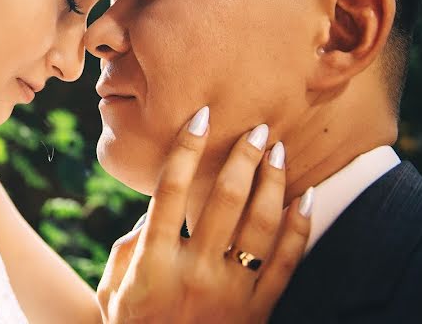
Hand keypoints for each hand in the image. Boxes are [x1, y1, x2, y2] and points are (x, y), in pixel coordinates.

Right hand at [97, 107, 311, 322]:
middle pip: (222, 198)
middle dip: (241, 157)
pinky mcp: (256, 311)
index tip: (201, 116)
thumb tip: (157, 210)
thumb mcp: (114, 285)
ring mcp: (229, 292)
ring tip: (278, 151)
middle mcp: (193, 270)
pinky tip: (307, 198)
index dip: (186, 147)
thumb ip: (133, 243)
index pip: (171, 189)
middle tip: (257, 128)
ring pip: (259, 225)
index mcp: (153, 259)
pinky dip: (299, 227)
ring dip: (271, 182)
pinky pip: (285, 263)